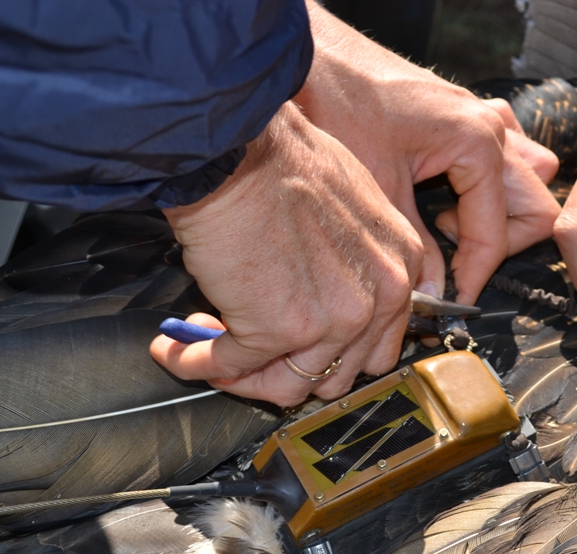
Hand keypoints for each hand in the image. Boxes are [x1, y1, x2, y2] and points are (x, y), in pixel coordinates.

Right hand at [150, 102, 421, 406]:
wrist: (237, 145)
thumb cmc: (281, 157)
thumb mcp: (352, 206)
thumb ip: (353, 261)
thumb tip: (322, 295)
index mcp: (401, 269)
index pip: (377, 347)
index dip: (329, 352)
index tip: (296, 347)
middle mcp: (377, 300)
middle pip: (337, 376)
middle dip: (288, 371)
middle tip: (251, 355)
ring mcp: (330, 321)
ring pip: (288, 387)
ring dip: (242, 376)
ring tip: (209, 349)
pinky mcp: (277, 330)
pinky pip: (230, 367)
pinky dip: (195, 363)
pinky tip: (175, 348)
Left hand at [297, 0, 559, 304]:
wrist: (309, 60)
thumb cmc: (339, 102)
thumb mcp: (379, 191)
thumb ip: (415, 249)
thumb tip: (433, 295)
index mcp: (478, 142)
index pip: (499, 232)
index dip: (477, 274)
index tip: (454, 301)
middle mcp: (492, 126)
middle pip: (535, 207)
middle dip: (501, 244)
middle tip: (454, 261)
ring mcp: (483, 116)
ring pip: (528, 180)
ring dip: (501, 212)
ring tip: (445, 223)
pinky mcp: (465, 114)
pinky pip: (503, 157)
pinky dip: (485, 185)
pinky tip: (443, 195)